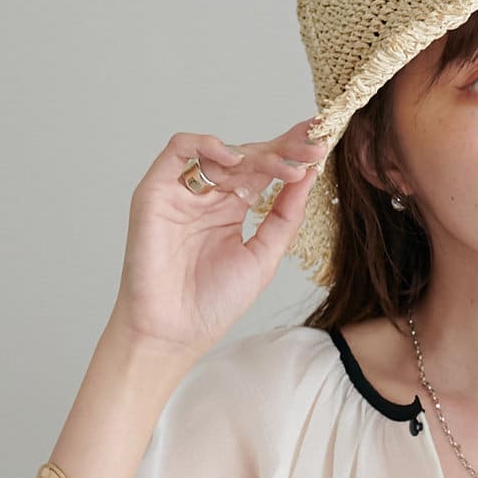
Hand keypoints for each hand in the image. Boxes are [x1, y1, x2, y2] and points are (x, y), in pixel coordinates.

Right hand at [109, 119, 330, 354]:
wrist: (174, 332)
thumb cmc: (213, 303)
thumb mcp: (263, 258)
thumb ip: (284, 217)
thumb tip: (308, 176)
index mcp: (232, 208)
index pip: (264, 170)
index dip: (291, 155)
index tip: (322, 147)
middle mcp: (208, 195)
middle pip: (247, 156)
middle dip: (283, 148)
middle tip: (314, 147)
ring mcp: (182, 191)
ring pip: (220, 152)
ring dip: (257, 153)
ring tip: (287, 165)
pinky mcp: (155, 191)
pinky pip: (178, 150)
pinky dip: (206, 145)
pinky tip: (236, 159)